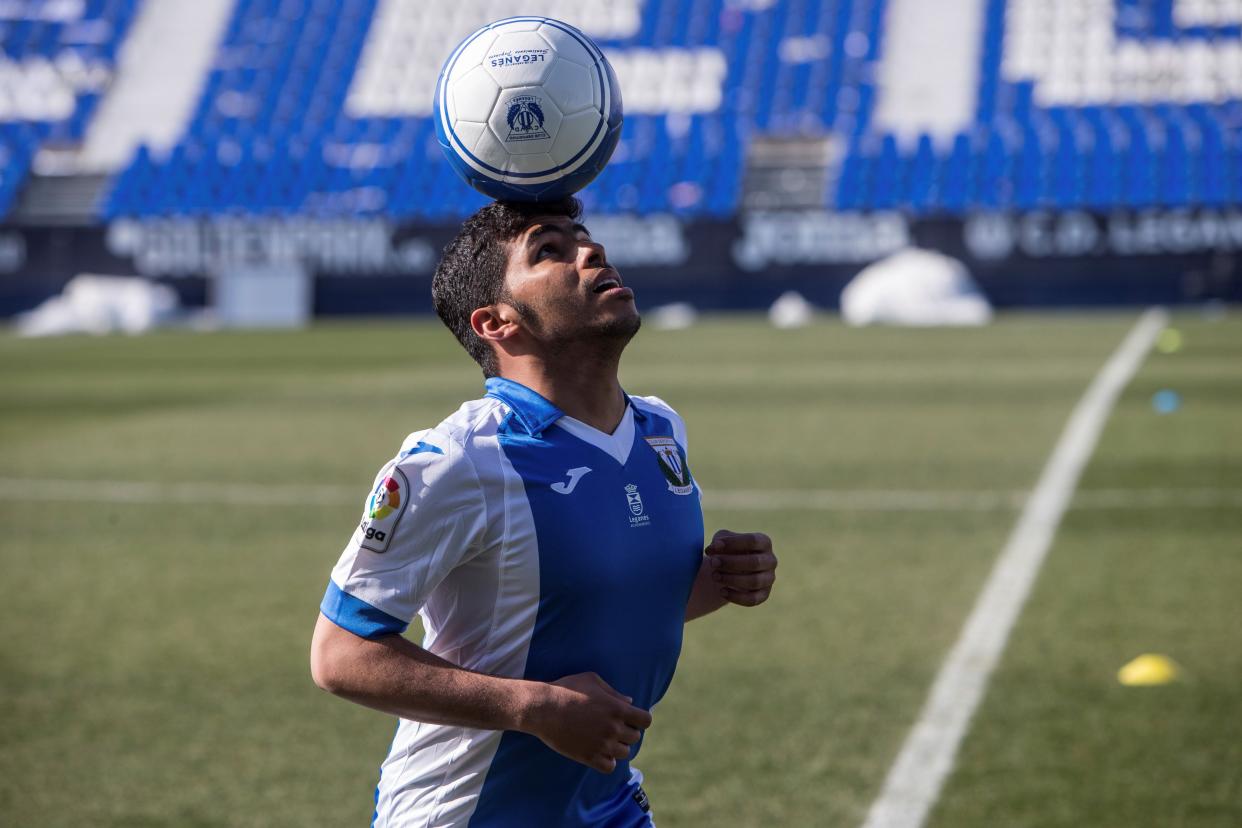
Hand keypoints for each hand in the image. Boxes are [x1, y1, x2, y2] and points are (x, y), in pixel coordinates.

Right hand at [522, 672, 651, 773]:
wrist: (543, 708)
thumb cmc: (567, 689)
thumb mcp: (592, 681)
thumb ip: (614, 692)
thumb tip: (630, 702)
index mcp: (617, 709)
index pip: (646, 720)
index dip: (639, 719)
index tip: (629, 718)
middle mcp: (613, 728)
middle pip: (635, 737)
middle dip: (626, 732)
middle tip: (612, 727)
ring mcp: (601, 744)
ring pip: (624, 753)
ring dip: (617, 746)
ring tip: (605, 739)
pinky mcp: (588, 757)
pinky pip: (609, 767)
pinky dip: (607, 761)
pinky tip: (598, 751)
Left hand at [706, 530, 776, 606]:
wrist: (729, 571)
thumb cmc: (727, 551)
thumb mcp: (722, 541)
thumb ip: (718, 543)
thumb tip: (714, 548)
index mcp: (764, 542)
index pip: (752, 541)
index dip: (732, 543)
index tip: (715, 546)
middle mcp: (770, 560)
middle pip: (755, 562)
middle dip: (731, 563)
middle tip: (713, 563)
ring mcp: (769, 578)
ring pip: (754, 582)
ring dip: (732, 579)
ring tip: (715, 576)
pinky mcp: (764, 594)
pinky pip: (753, 599)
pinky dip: (736, 597)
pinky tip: (722, 591)